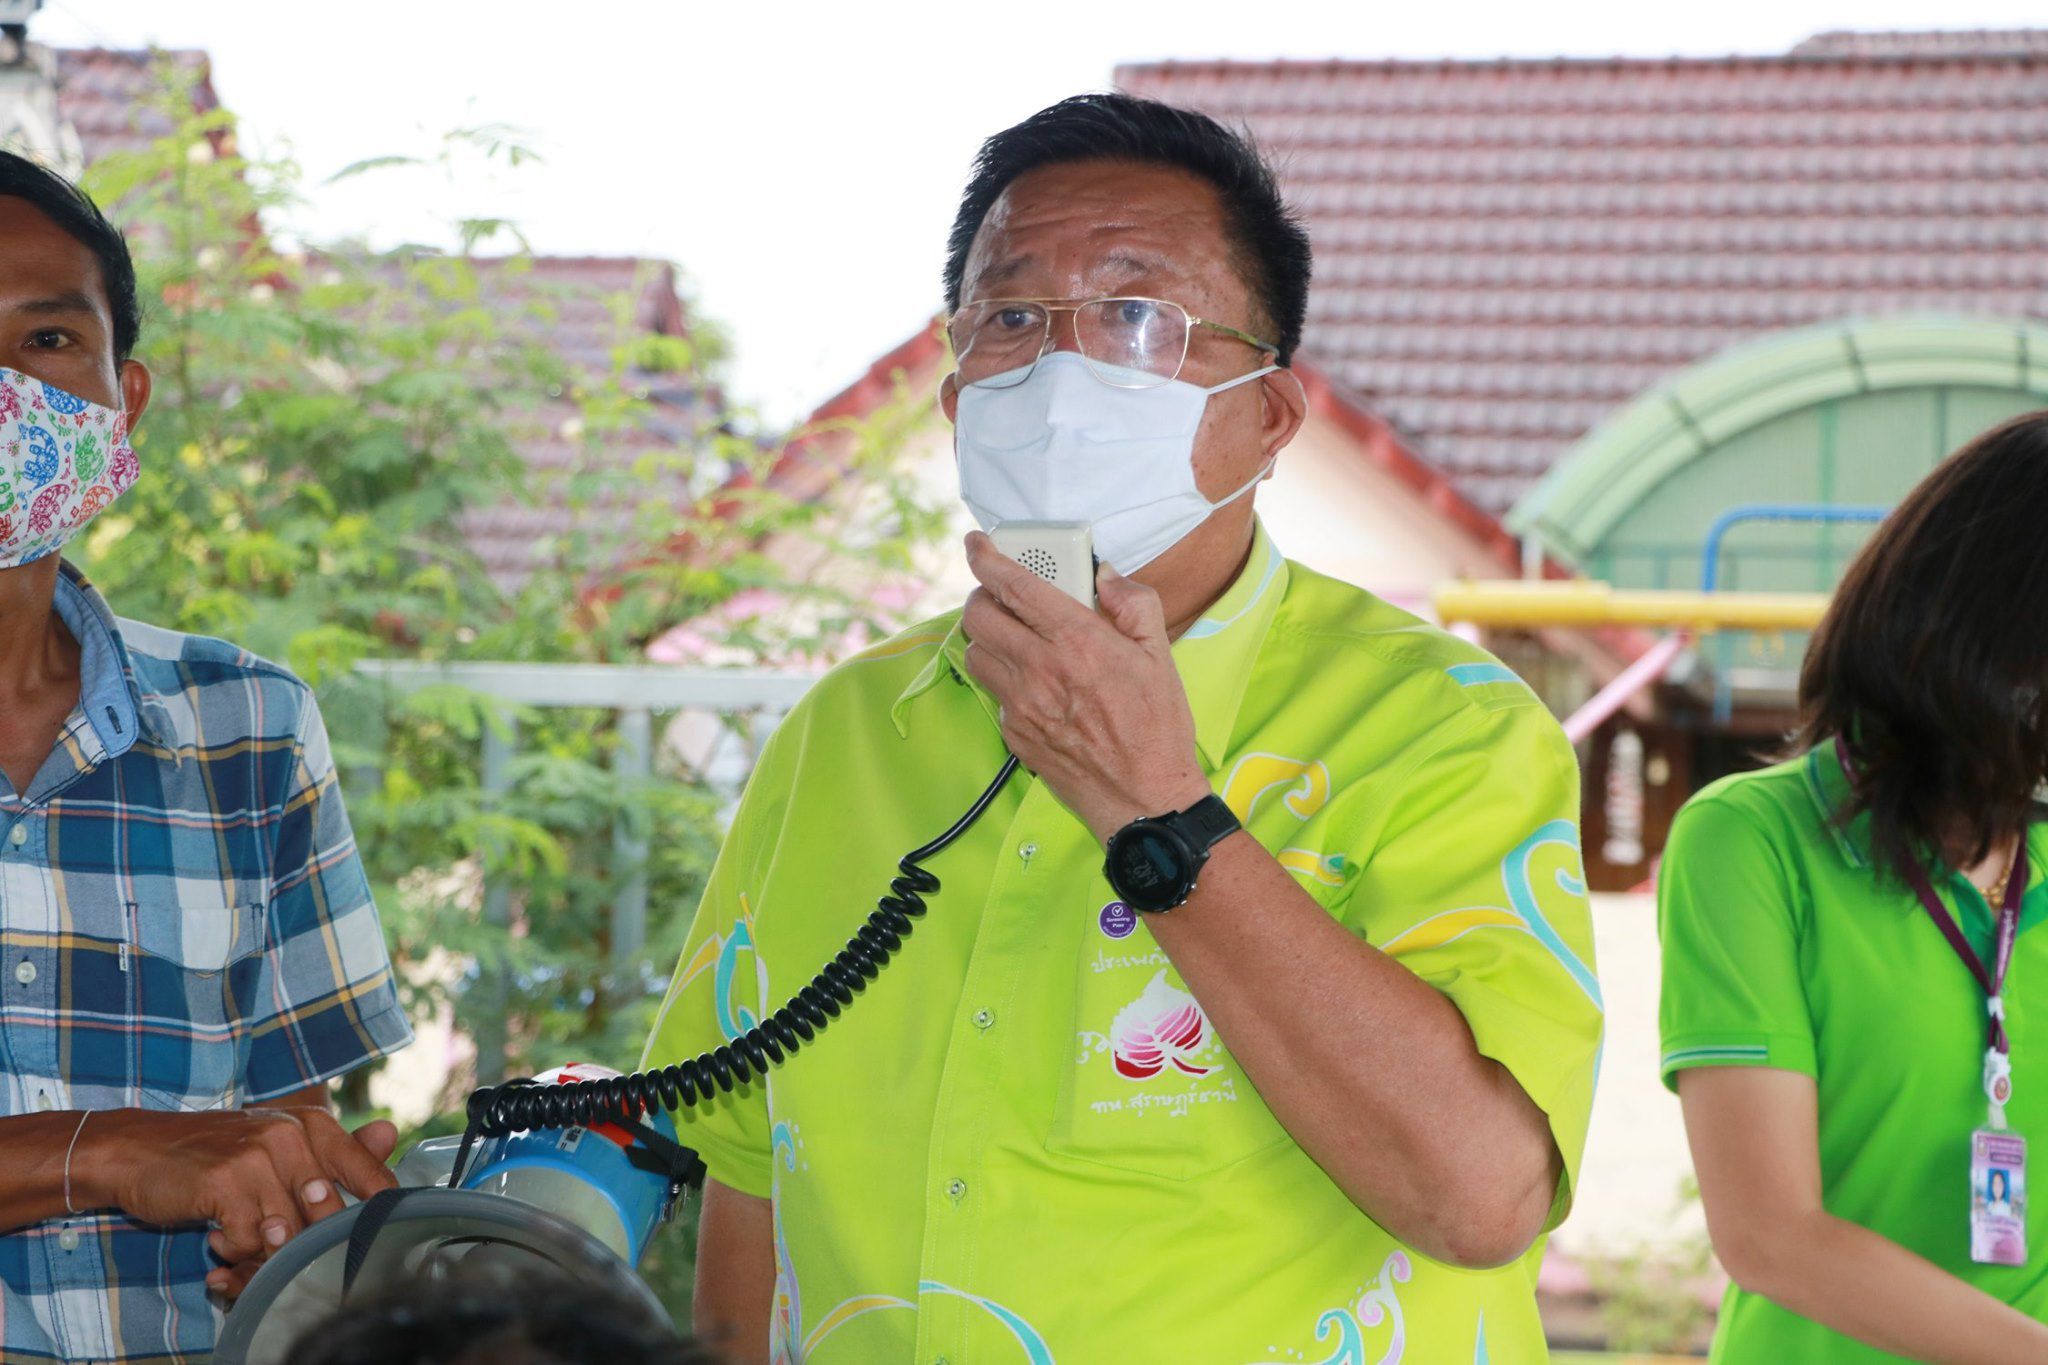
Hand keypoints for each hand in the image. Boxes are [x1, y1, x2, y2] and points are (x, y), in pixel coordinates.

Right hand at [69, 1107, 398, 1292]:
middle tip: (273, 1241)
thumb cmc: (215, 1154)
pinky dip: (233, 1248)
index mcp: (314, 1125)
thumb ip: (334, 1151)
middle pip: (329, 1215)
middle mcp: (292, 1135)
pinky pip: (249, 1239)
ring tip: (239, 1235)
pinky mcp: (227, 1183)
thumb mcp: (277, 1147)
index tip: (372, 1237)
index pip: (368, 1173)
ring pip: (289, 1232)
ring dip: (262, 1248)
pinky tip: (215, 1232)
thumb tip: (390, 1133)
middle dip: (306, 1243)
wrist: (137, 1151)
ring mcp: (259, 1157)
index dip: (376, 1211)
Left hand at [961, 531, 1210, 842]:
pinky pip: (994, 691)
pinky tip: (1034, 682)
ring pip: (976, 652)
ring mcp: (1022, 704)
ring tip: (1016, 636)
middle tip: (1003, 595)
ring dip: (988, 636)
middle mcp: (1041, 669)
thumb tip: (1106, 577)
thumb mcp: (1161, 655)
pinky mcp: (1014, 733)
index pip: (1015, 585)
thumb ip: (1134, 604)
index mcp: (1078, 641)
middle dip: (983, 595)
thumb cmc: (1158, 728)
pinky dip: (1004, 677)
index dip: (987, 557)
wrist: (1144, 799)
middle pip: (979, 615)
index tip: (977, 544)